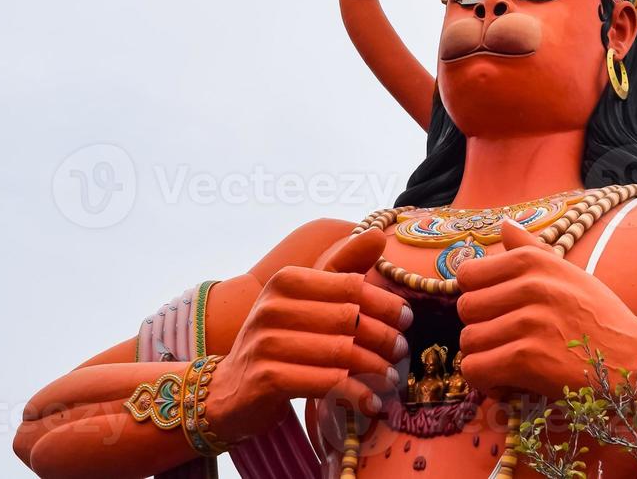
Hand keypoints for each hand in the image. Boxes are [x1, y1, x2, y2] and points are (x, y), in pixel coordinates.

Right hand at [209, 228, 410, 443]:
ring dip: (375, 369)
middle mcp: (273, 306)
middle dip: (384, 338)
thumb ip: (343, 268)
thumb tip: (379, 234)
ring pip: (342, 353)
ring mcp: (266, 342)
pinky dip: (356, 394)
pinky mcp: (267, 378)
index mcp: (286, 280)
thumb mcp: (307, 299)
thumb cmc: (280, 340)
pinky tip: (370, 402)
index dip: (384, 303)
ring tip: (392, 378)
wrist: (229, 390)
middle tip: (401, 352)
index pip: (350, 286)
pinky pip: (326, 383)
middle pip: (349, 320)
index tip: (407, 320)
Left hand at [456, 220, 636, 399]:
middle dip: (479, 328)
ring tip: (506, 362)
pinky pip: (476, 369)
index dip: (476, 296)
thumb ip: (530, 248)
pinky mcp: (528, 358)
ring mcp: (528, 321)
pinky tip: (506, 382)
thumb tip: (504, 224)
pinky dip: (485, 381)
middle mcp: (529, 285)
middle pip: (465, 309)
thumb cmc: (599, 316)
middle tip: (502, 341)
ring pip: (469, 341)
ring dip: (484, 357)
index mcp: (532, 260)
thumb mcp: (568, 272)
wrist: (634, 360)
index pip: (468, 274)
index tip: (493, 312)